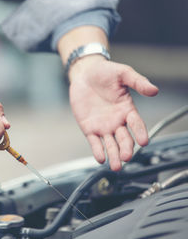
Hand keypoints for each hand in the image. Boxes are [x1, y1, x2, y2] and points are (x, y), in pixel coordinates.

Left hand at [68, 55, 157, 170]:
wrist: (84, 73)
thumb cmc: (105, 72)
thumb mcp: (123, 74)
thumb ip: (138, 82)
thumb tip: (154, 90)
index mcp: (127, 110)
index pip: (136, 124)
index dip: (141, 133)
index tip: (144, 141)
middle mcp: (117, 121)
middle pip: (124, 138)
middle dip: (126, 148)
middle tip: (127, 157)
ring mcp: (103, 126)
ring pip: (110, 144)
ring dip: (113, 155)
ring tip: (115, 166)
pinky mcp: (89, 128)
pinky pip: (94, 142)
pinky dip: (98, 150)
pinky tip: (100, 158)